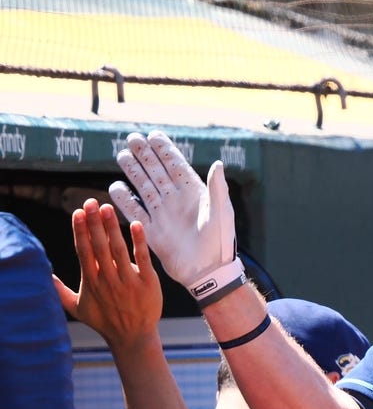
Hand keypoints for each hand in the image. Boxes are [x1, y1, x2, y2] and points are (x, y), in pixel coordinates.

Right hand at [53, 199, 161, 350]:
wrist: (133, 337)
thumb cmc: (105, 321)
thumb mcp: (77, 308)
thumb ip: (60, 291)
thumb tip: (44, 276)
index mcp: (91, 282)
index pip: (84, 251)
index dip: (80, 232)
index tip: (78, 213)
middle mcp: (108, 280)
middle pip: (99, 247)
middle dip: (94, 224)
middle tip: (92, 202)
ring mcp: (128, 281)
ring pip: (118, 250)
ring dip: (112, 228)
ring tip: (108, 208)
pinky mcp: (147, 283)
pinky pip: (143, 259)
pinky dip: (139, 242)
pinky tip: (136, 225)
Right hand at [109, 130, 243, 304]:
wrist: (208, 272)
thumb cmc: (220, 243)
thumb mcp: (222, 213)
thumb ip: (218, 188)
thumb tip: (218, 163)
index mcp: (194, 194)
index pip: (176, 166)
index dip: (164, 150)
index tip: (153, 135)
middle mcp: (176, 201)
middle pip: (157, 172)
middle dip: (145, 155)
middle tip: (132, 139)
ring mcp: (163, 215)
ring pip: (144, 188)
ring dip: (134, 172)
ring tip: (122, 155)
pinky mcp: (151, 232)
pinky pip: (135, 212)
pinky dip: (125, 201)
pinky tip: (115, 187)